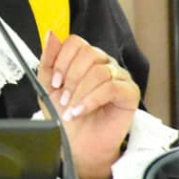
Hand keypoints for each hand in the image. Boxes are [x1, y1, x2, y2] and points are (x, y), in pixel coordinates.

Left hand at [38, 31, 138, 178]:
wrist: (77, 145)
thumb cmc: (65, 115)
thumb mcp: (48, 86)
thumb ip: (48, 59)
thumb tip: (51, 33)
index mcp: (85, 59)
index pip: (76, 43)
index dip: (62, 60)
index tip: (54, 81)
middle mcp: (104, 64)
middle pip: (89, 53)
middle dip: (71, 78)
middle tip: (63, 97)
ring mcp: (119, 77)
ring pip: (99, 71)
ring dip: (80, 92)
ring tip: (71, 108)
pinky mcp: (129, 92)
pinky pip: (112, 87)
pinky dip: (92, 100)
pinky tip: (82, 111)